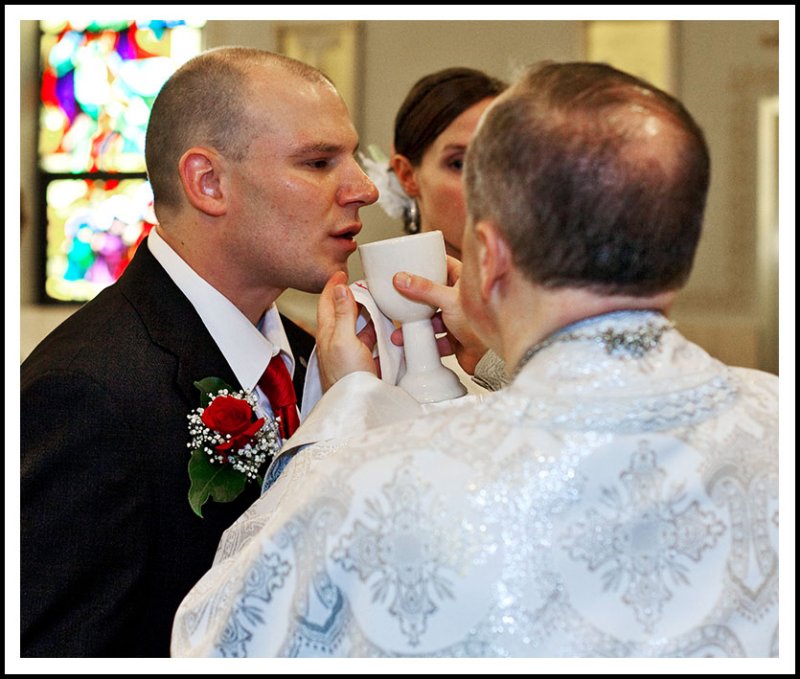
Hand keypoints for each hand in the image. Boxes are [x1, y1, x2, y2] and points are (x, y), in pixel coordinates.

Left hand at [316, 271, 379, 391]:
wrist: (356, 406)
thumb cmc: (345, 379)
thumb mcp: (343, 340)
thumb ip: (343, 314)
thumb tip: (340, 288)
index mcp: (328, 332)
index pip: (326, 301)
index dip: (333, 285)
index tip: (341, 272)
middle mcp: (337, 341)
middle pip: (344, 312)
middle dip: (354, 297)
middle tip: (367, 285)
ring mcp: (351, 353)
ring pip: (360, 327)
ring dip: (370, 315)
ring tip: (382, 304)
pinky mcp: (364, 363)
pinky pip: (372, 343)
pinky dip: (380, 334)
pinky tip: (390, 333)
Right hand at [390, 256, 486, 373]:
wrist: (489, 357)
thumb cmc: (483, 322)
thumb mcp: (449, 300)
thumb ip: (424, 289)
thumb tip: (402, 279)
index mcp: (464, 282)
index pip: (443, 266)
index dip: (428, 265)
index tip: (410, 265)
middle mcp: (460, 300)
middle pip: (433, 295)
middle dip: (415, 301)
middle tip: (400, 298)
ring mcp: (457, 320)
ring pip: (432, 319)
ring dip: (416, 326)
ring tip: (400, 332)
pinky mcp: (454, 339)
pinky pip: (435, 339)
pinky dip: (423, 342)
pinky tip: (413, 344)